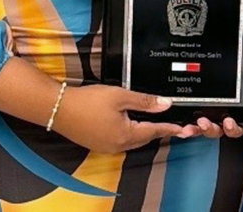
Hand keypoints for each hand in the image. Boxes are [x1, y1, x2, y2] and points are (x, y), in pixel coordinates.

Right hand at [53, 85, 197, 152]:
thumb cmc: (88, 101)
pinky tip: (130, 124)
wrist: (58, 108)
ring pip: (133, 140)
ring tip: (154, 123)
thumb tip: (166, 105)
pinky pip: (120, 141)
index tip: (183, 129)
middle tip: (171, 125)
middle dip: (157, 130)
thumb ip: (145, 101)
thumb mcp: (120, 96)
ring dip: (144, 132)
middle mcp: (118, 145)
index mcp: (126, 135)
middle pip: (144, 138)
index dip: (170, 128)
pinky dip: (130, 134)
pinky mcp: (98, 144)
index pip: (154, 130)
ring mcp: (107, 147)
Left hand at [189, 66, 242, 139]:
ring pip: (202, 127)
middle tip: (207, 122)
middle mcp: (221, 112)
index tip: (229, 122)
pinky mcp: (193, 105)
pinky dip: (186, 125)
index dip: (233, 129)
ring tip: (196, 122)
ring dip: (198, 129)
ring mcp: (207, 110)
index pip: (237, 127)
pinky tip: (183, 125)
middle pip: (217, 130)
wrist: (231, 46)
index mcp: (238, 110)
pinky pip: (189, 118)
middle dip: (211, 129)